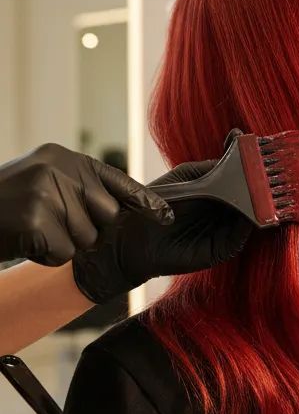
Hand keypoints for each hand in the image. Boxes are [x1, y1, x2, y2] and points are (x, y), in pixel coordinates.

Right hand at [0, 144, 173, 266]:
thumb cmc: (4, 206)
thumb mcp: (41, 182)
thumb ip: (77, 189)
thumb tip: (120, 209)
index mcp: (62, 157)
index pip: (115, 179)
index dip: (144, 201)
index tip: (167, 216)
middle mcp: (58, 169)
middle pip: (106, 216)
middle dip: (85, 230)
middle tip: (47, 223)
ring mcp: (46, 193)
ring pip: (86, 239)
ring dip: (62, 244)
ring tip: (31, 230)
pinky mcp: (36, 220)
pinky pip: (64, 254)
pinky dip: (46, 256)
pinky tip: (24, 241)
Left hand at [72, 158, 253, 303]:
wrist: (133, 236)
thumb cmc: (157, 202)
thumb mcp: (188, 176)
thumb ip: (214, 166)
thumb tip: (240, 152)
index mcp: (219, 194)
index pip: (245, 183)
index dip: (256, 173)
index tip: (268, 157)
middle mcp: (226, 214)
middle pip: (254, 201)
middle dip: (264, 189)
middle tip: (275, 175)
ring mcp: (225, 233)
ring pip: (252, 220)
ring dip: (262, 207)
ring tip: (269, 191)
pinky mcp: (221, 250)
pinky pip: (239, 237)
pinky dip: (248, 225)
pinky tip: (251, 211)